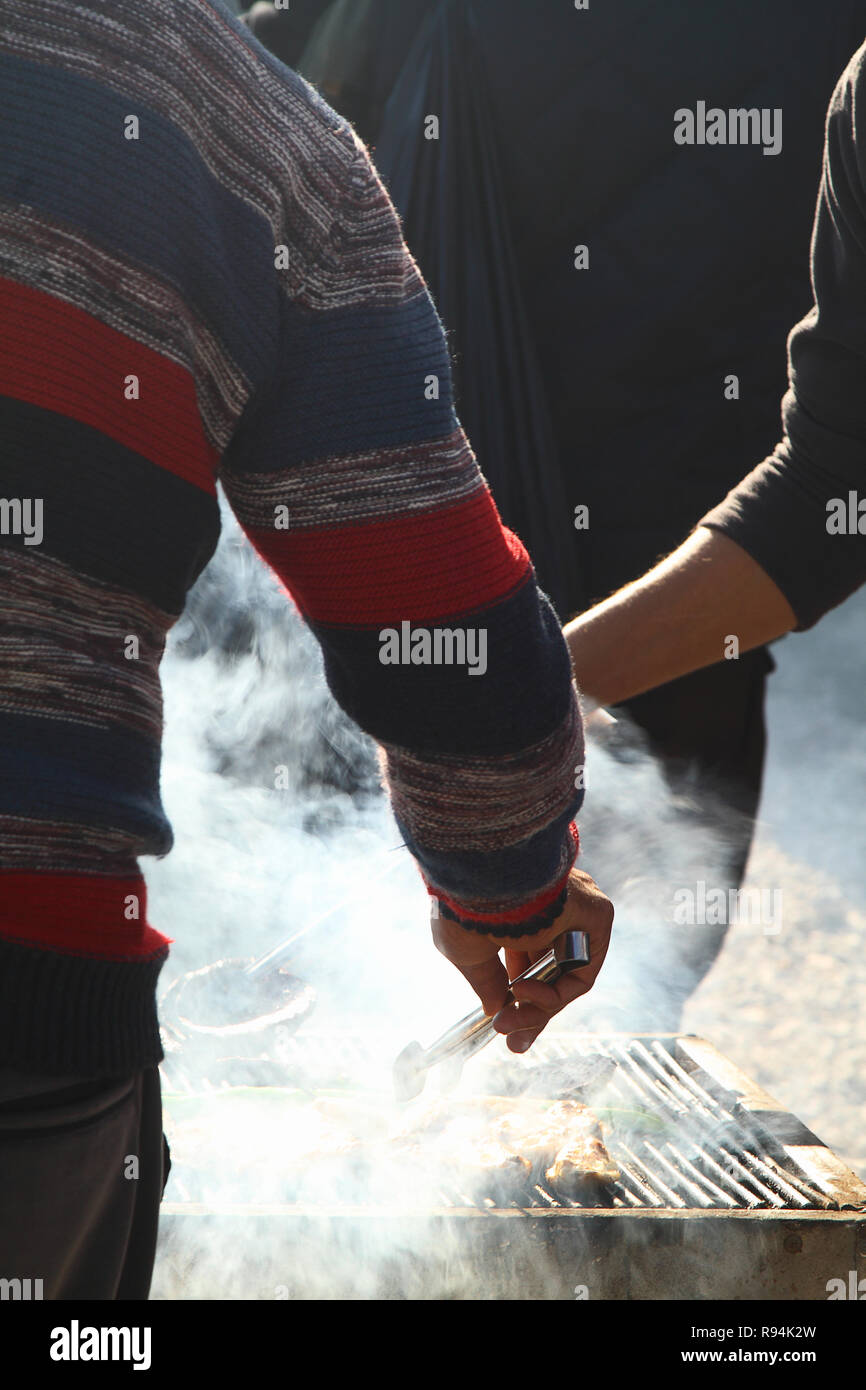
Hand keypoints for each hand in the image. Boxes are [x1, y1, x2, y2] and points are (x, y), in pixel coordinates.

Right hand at [431, 867, 612, 1053]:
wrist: (479, 874)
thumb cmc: (463, 905)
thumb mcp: (466, 951)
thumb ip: (485, 980)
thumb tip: (496, 1009)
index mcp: (520, 912)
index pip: (529, 962)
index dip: (517, 1000)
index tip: (500, 1027)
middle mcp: (552, 910)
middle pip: (551, 975)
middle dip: (529, 1014)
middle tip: (510, 1041)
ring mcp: (576, 912)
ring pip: (566, 978)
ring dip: (537, 1009)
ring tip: (506, 1021)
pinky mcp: (596, 915)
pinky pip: (582, 971)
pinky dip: (555, 993)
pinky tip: (522, 990)